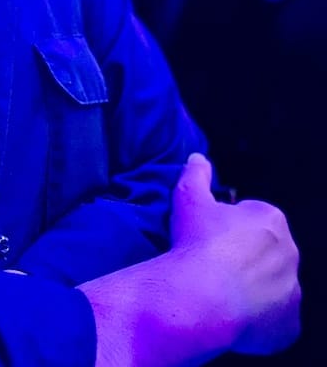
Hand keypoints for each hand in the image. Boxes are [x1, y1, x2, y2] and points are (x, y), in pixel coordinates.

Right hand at [171, 153, 300, 355]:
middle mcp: (290, 253)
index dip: (228, 225)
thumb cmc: (197, 243)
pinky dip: (259, 318)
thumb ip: (196, 174)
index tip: (209, 236)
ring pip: (272, 285)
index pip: (252, 217)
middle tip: (213, 262)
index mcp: (271, 219)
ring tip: (220, 290)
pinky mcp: (289, 324)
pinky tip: (233, 314)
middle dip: (245, 255)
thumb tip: (198, 158)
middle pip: (266, 251)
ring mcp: (292, 291)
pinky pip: (275, 319)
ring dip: (252, 286)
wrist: (201, 298)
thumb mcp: (189, 197)